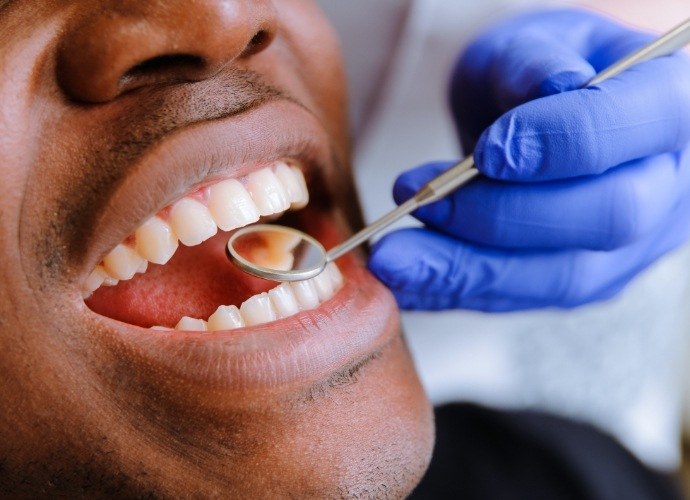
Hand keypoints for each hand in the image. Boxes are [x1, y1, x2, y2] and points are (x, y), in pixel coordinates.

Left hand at [368, 9, 689, 311]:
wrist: (538, 118)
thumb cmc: (536, 71)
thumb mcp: (532, 44)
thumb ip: (537, 63)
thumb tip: (554, 89)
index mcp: (669, 106)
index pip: (633, 129)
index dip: (559, 143)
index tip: (486, 152)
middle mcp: (666, 186)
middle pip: (606, 217)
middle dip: (502, 215)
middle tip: (421, 200)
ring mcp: (632, 245)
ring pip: (560, 277)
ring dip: (466, 270)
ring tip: (395, 259)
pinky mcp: (584, 280)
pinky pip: (522, 298)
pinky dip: (456, 292)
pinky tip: (407, 283)